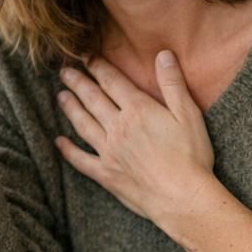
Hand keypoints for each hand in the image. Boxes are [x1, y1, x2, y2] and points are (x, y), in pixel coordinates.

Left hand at [55, 50, 215, 224]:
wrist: (182, 197)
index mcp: (138, 110)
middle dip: (78, 82)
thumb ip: (173, 83)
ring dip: (70, 108)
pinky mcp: (106, 174)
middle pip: (92, 99)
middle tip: (65, 72)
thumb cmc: (191, 156)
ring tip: (61, 96)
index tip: (87, 57)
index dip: (98, 66)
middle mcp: (118, 127)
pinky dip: (68, 151)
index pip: (112, 81)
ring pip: (83, 124)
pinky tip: (59, 142)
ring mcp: (109, 152)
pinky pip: (81, 160)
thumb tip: (162, 54)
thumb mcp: (188, 114)